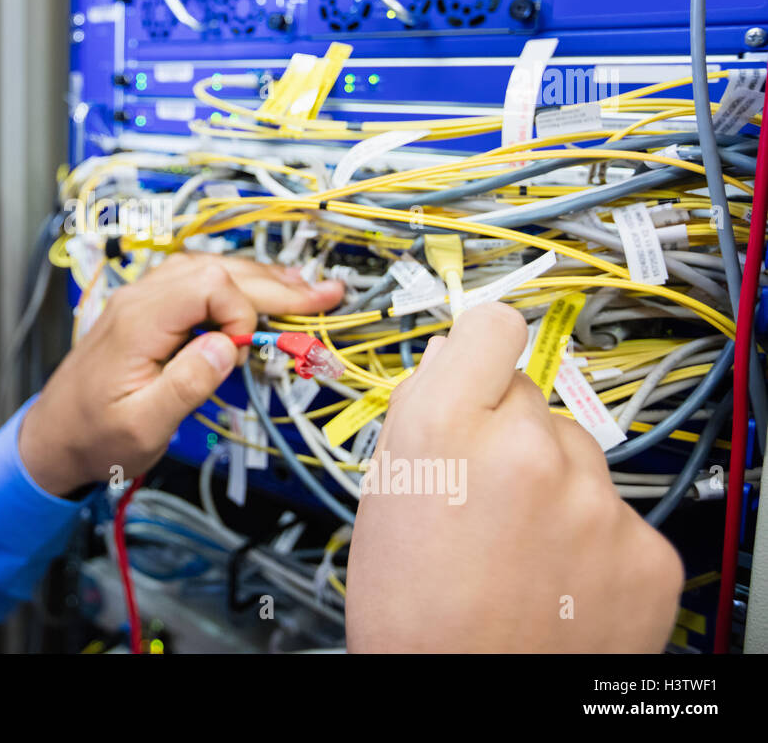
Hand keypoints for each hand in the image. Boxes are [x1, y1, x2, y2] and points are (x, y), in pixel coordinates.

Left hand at [19, 253, 344, 496]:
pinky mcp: (147, 313)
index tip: (243, 353)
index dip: (240, 312)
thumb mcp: (142, 426)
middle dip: (274, 284)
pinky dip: (236, 286)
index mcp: (139, 321)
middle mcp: (140, 299)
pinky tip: (262, 293)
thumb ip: (185, 384)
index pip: (208, 285)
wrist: (53, 438)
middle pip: (216, 270)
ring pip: (208, 270)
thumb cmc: (93, 438)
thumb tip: (226, 346)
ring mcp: (142, 302)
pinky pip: (196, 284)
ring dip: (259, 281)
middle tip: (326, 296)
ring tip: (307, 292)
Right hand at [345, 301, 683, 651]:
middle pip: (533, 397)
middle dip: (510, 432)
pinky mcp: (644, 551)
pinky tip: (556, 579)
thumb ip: (424, 417)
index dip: (482, 347)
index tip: (484, 363)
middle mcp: (526, 450)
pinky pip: (618, 513)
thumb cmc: (410, 617)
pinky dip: (592, 540)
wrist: (462, 703)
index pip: (492, 326)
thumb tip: (453, 362)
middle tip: (482, 493)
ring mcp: (594, 502)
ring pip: (577, 454)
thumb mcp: (385, 495)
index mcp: (444, 428)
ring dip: (553, 485)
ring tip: (516, 547)